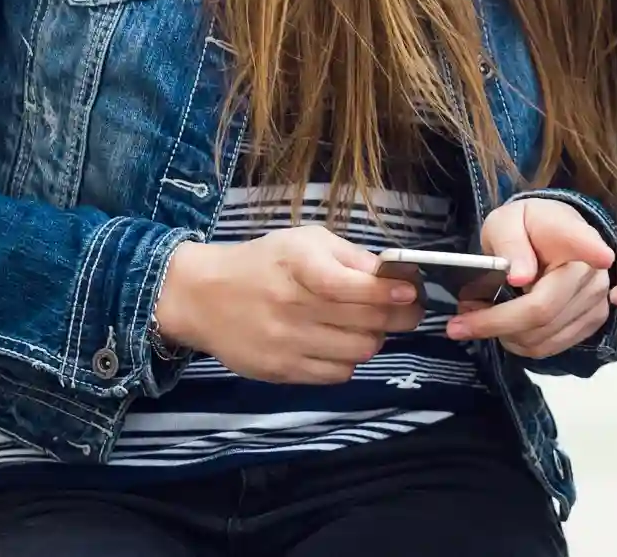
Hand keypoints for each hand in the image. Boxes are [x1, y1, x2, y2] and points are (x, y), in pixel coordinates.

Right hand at [153, 225, 423, 383]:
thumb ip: (350, 256)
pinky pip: (336, 374)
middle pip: (366, 322)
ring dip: (375, 339)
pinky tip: (341, 343)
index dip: (391, 292)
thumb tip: (394, 274)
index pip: (355, 287)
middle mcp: (293, 306)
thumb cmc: (265, 262)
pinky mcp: (281, 371)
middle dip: (398, 317)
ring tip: (370, 326)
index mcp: (301, 267)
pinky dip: (349, 361)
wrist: (205, 297)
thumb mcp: (305, 241)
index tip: (412, 291)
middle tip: (408, 311)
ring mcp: (287, 343)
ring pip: (358, 351)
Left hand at [447, 198, 615, 358]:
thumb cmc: (527, 227)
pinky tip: (503, 326)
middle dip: (493, 323)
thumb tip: (520, 277)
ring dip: (502, 336)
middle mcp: (592, 272)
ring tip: (477, 318)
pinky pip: (548, 347)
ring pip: (541, 337)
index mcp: (573, 237)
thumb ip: (510, 243)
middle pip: (541, 312)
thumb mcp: (506, 222)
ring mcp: (595, 301)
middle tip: (457, 322)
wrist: (552, 236)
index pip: (586, 245)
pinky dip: (518, 343)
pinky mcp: (590, 323)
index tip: (601, 255)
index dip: (592, 251)